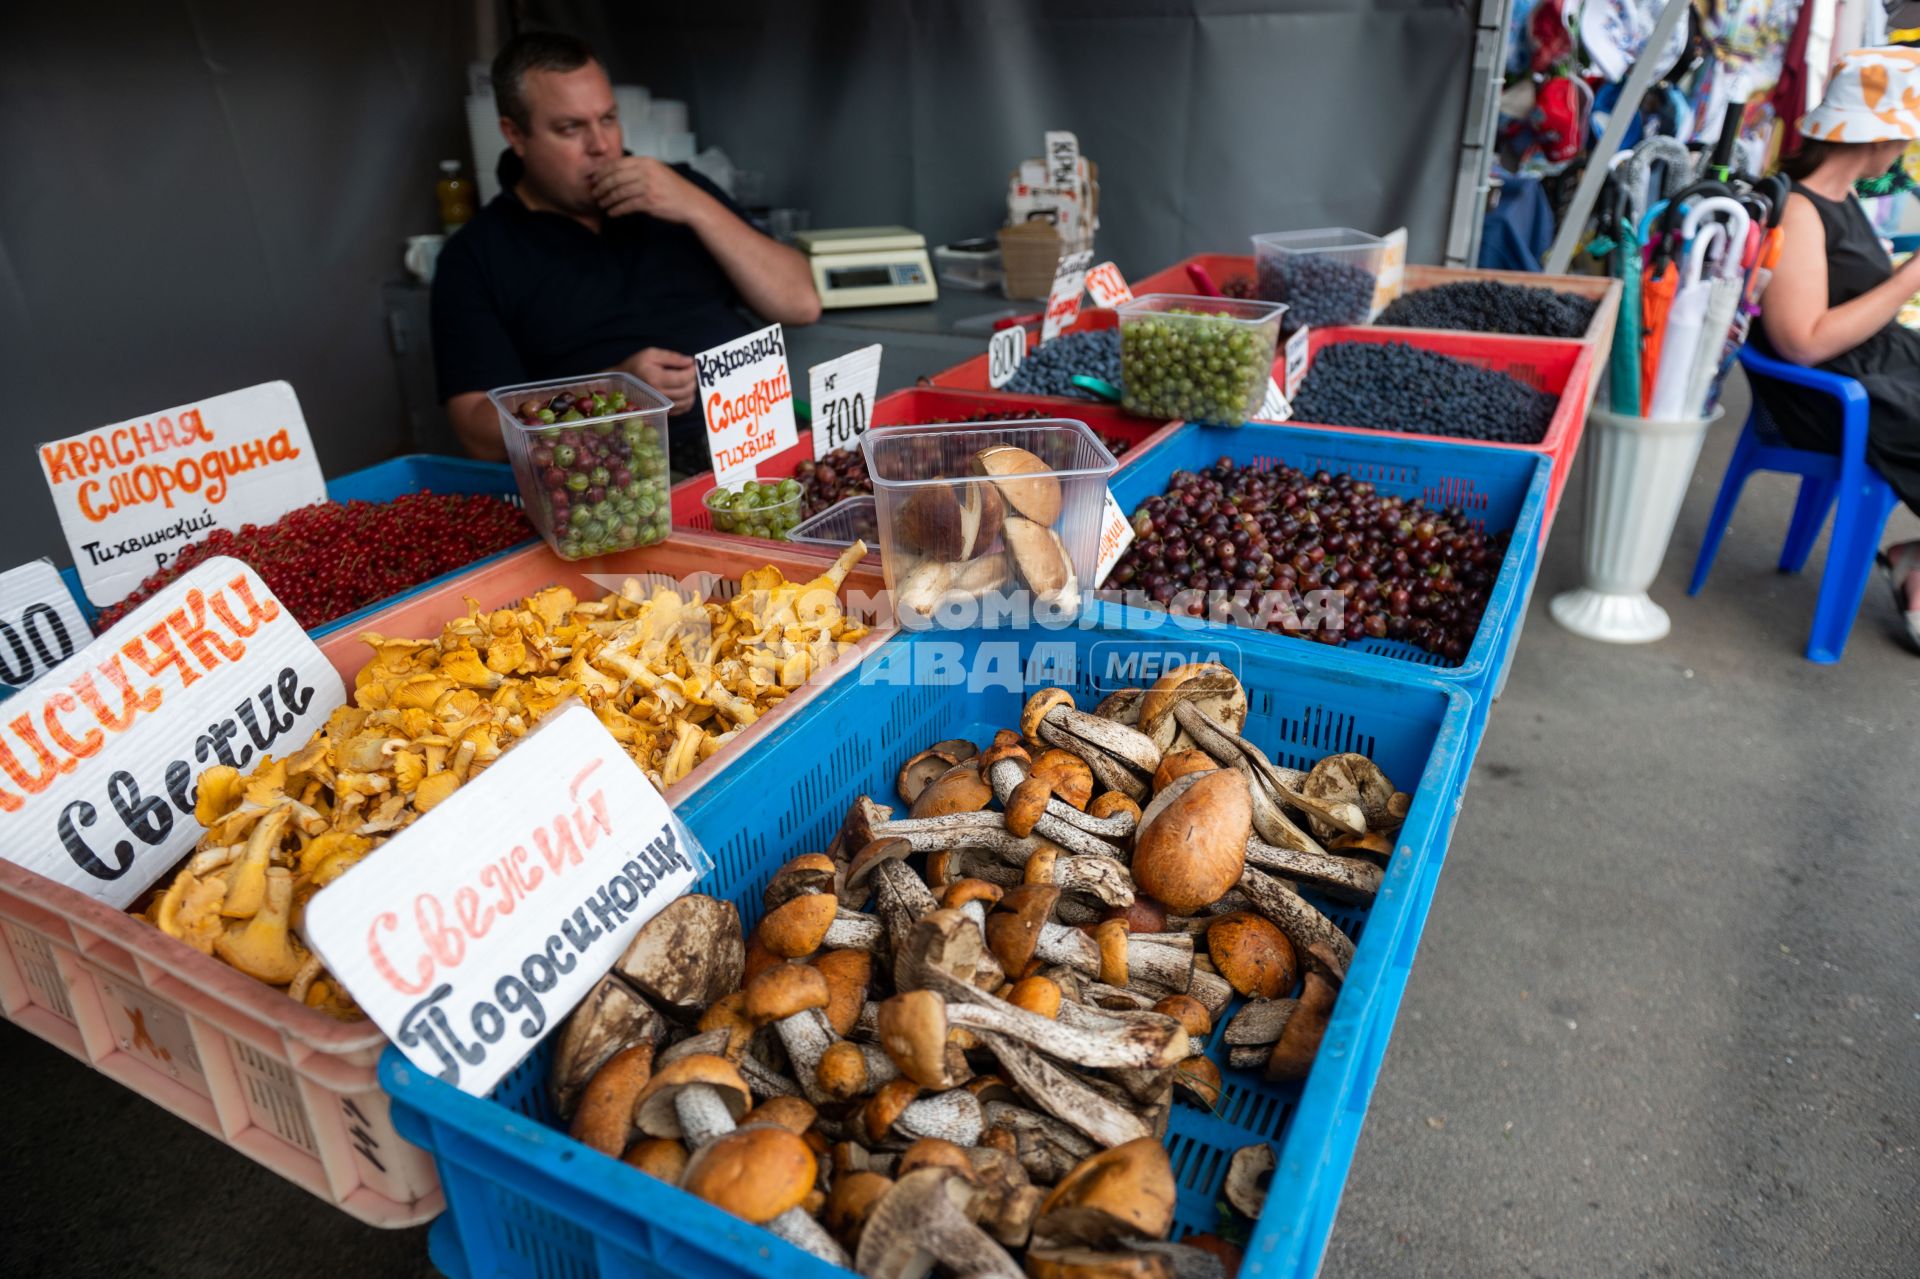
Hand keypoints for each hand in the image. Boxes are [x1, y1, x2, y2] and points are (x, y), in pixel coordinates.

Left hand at [590, 156, 713, 224]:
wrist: (691, 203)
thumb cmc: (674, 189)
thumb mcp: (658, 171)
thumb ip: (640, 169)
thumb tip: (617, 172)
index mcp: (647, 162)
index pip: (618, 164)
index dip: (603, 171)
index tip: (595, 178)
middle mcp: (646, 172)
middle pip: (615, 177)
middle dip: (602, 186)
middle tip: (595, 192)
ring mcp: (648, 187)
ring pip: (619, 192)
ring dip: (607, 199)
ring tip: (601, 203)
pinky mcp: (649, 202)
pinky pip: (626, 205)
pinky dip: (617, 210)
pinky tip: (612, 212)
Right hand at [618, 348, 696, 412]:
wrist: (621, 383)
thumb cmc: (635, 366)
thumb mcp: (651, 354)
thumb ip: (672, 357)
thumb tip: (690, 361)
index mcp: (656, 379)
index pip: (683, 378)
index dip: (692, 371)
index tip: (692, 364)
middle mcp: (660, 395)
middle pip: (687, 390)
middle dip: (693, 379)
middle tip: (689, 371)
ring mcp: (662, 405)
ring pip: (687, 401)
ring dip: (691, 391)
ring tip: (686, 381)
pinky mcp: (663, 411)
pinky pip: (683, 409)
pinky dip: (687, 401)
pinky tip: (683, 392)